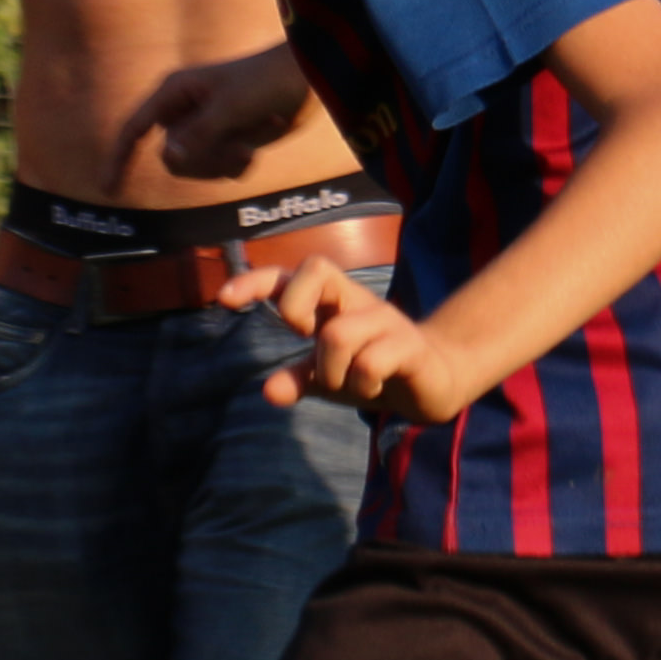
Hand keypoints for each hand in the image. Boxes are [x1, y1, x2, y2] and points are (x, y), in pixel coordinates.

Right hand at [129, 45, 309, 182]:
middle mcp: (185, 112)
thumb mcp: (230, 107)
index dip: (119, 160)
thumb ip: (198, 134)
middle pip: (171, 159)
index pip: (134, 130)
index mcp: (174, 93)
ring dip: (221, 163)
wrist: (305, 81)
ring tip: (248, 140)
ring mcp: (206, 129)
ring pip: (195, 168)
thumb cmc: (265, 81)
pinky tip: (255, 145)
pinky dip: (236, 165)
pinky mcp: (226, 143)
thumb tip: (167, 158)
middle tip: (230, 144)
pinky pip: (219, 172)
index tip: (110, 190)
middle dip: (200, 160)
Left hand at [237, 256, 485, 428]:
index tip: (224, 299)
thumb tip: (268, 391)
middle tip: (305, 340)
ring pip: (336, 334)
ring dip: (332, 371)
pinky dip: (361, 383)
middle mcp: (355, 300)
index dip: (255, 280)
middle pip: (315, 267)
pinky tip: (374, 387)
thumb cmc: (373, 371)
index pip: (289, 275)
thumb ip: (300, 379)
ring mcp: (384, 318)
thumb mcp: (330, 378)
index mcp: (331, 303)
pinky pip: (369, 361)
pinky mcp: (409, 344)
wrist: (436, 382)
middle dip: (295, 308)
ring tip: (349, 383)